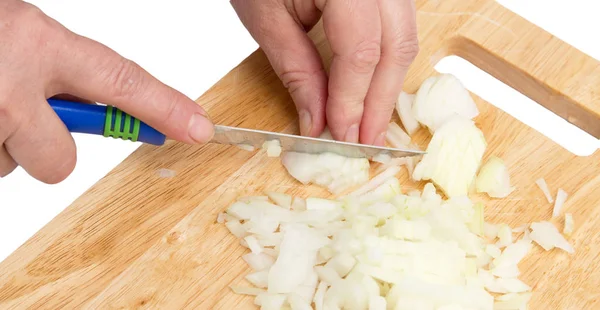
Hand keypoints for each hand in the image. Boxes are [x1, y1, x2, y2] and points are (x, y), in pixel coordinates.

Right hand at [0, 1, 213, 182]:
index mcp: (41, 42)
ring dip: (6, 144)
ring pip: (16, 165)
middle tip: (24, 123)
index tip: (198, 128)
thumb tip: (89, 104)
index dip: (164, 110)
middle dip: (52, 152)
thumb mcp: (21, 32)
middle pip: (62, 160)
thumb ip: (59, 65)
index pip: (122, 82)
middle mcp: (15, 81)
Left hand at [231, 0, 417, 144]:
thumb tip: (318, 122)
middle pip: (395, 47)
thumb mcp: (267, 19)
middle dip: (379, 101)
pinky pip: (399, 28)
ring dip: (388, 86)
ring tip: (370, 123)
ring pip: (405, 39)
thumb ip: (297, 72)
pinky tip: (372, 89)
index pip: (360, 51)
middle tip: (365, 141)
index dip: (353, 100)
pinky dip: (387, 64)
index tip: (344, 136)